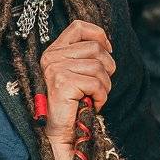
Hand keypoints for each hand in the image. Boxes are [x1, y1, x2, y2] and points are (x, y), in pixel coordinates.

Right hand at [40, 21, 114, 145]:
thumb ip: (84, 56)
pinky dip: (101, 97)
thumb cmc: (73, 104)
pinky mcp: (63, 82)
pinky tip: (92, 104)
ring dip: (104, 86)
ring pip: (98, 66)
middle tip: (99, 87)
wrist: (61, 132)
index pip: (78, 27)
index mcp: (54, 51)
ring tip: (94, 97)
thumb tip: (106, 44)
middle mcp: (52, 57)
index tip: (107, 51)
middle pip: (95, 48)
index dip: (99, 36)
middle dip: (106, 69)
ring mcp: (56, 69)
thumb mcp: (77, 73)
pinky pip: (96, 83)